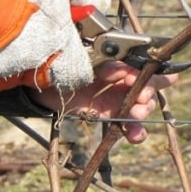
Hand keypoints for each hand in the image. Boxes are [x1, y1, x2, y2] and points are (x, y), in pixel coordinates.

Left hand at [30, 62, 178, 143]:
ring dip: (142, 111)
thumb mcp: (81, 56)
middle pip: (145, 85)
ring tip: (137, 115)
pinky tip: (134, 135)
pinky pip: (124, 123)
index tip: (150, 76)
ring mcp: (113, 96)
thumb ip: (99, 59)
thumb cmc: (59, 62)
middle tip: (142, 97)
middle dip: (148, 92)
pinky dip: (132, 131)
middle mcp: (119, 77)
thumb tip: (119, 66)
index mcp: (116, 58)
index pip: (142, 63)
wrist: (38, 83)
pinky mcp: (105, 114)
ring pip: (138, 105)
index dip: (152, 71)